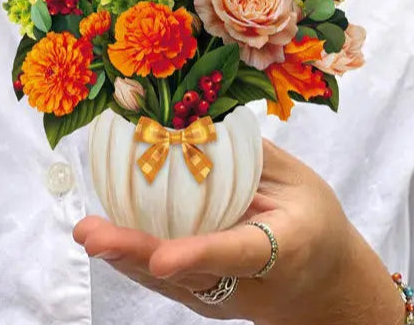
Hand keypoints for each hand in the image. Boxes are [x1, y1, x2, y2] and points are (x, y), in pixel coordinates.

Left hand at [73, 138, 396, 323]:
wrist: (326, 287)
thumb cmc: (314, 221)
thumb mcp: (300, 182)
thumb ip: (254, 156)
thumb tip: (201, 118)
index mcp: (282, 249)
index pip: (235, 252)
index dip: (197, 254)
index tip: (162, 258)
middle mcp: (249, 282)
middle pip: (189, 272)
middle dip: (138, 255)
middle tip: (93, 236)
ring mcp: (225, 296)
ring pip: (170, 282)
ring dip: (126, 257)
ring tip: (87, 233)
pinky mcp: (206, 296)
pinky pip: (166, 281)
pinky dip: (134, 260)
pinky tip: (103, 239)